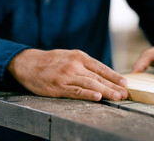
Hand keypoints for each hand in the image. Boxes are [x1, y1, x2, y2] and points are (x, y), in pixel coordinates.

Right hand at [7, 49, 127, 100]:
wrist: (28, 63)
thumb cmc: (51, 61)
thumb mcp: (69, 56)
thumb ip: (84, 64)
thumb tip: (102, 74)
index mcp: (79, 56)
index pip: (101, 67)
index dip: (114, 76)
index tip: (125, 83)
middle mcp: (75, 65)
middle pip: (98, 77)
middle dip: (114, 86)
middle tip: (125, 93)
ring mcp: (67, 76)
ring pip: (90, 84)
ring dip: (106, 91)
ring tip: (117, 97)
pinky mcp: (58, 87)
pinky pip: (76, 91)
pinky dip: (88, 94)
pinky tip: (98, 97)